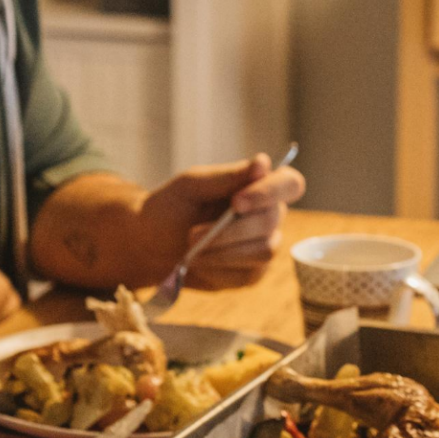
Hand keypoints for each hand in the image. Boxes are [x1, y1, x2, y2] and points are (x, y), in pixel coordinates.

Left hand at [141, 154, 307, 289]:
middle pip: (271, 221)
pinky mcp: (252, 274)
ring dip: (223, 251)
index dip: (270, 192)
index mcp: (259, 187)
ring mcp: (263, 246)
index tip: (236, 202)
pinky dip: (218, 268)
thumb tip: (263, 163)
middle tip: (193, 235)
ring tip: (192, 250)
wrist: (149, 244)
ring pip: (264, 250)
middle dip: (231, 230)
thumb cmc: (171, 207)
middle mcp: (269, 216)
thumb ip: (228, 176)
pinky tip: (198, 263)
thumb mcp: (191, 186)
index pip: (289, 184)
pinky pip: (248, 274)